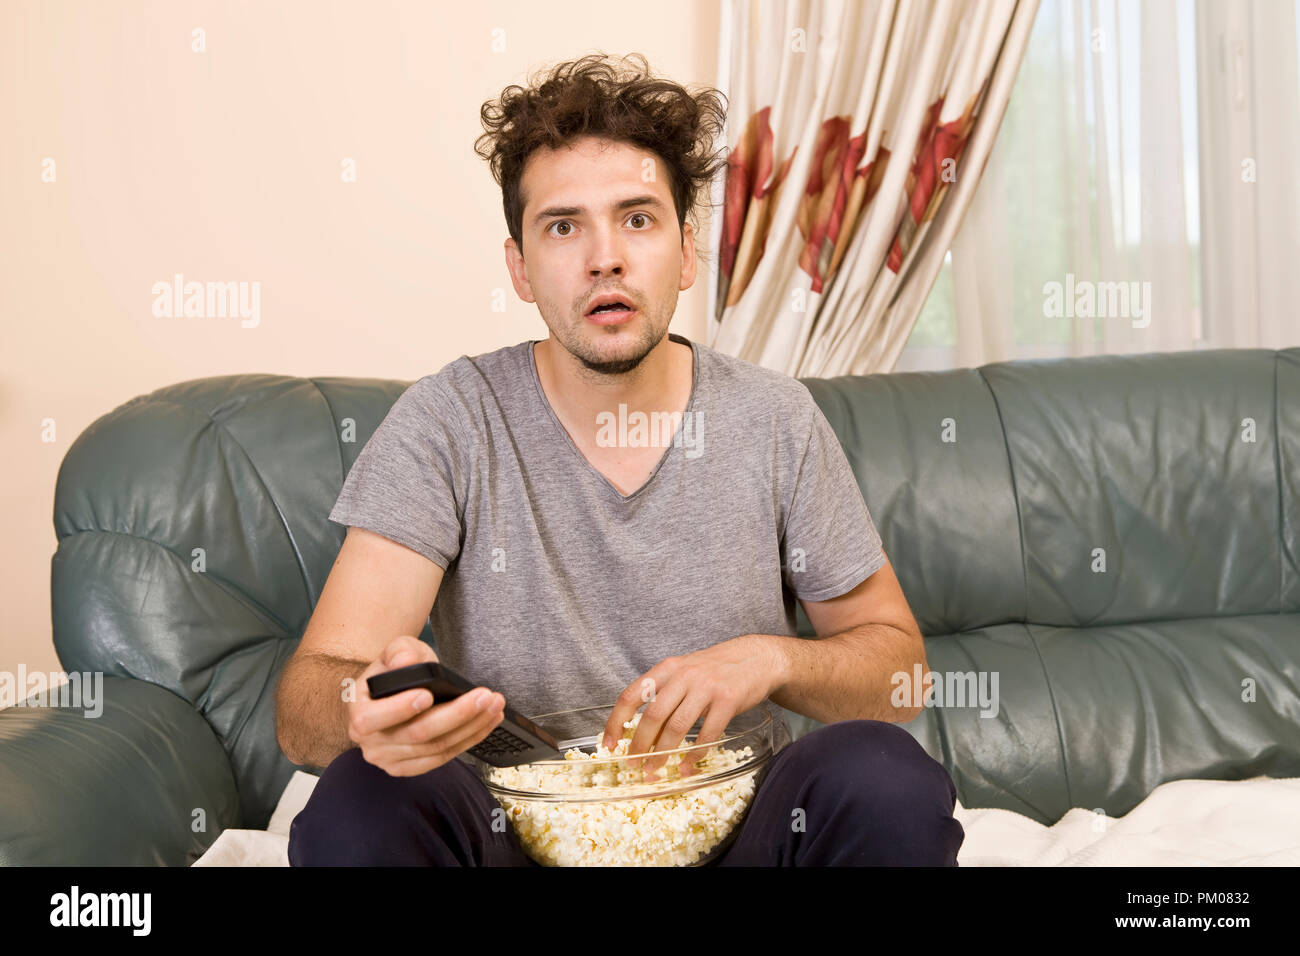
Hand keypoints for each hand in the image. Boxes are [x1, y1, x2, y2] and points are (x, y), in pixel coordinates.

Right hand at [348, 635, 505, 776]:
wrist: (398, 693)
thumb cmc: (396, 672)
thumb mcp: (396, 651)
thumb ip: (399, 651)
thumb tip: (404, 662)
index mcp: (358, 712)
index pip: (373, 718)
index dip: (400, 709)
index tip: (428, 694)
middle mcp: (370, 742)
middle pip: (417, 735)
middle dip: (456, 714)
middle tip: (485, 696)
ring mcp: (390, 760)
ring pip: (437, 748)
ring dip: (471, 727)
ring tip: (494, 705)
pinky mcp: (412, 767)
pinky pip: (444, 758)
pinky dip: (470, 740)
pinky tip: (487, 722)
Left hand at [600, 635, 784, 778]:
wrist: (756, 658)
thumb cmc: (715, 669)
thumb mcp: (684, 670)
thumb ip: (664, 692)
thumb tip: (640, 730)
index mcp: (667, 668)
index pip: (632, 695)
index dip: (616, 721)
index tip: (609, 744)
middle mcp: (684, 676)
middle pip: (653, 715)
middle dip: (639, 744)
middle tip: (632, 764)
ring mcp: (707, 688)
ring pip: (677, 727)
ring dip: (663, 753)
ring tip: (654, 770)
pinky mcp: (728, 701)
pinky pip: (707, 734)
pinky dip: (694, 754)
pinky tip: (686, 767)